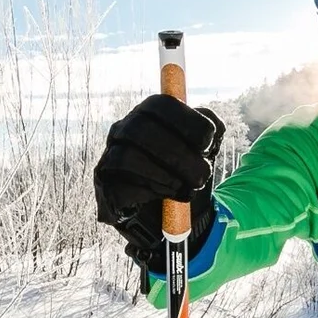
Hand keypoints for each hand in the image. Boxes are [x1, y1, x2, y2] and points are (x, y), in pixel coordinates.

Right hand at [93, 95, 224, 269]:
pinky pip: (121, 186)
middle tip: (201, 177)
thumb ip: (212, 132)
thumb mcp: (205, 150)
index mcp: (148, 114)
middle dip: (178, 156)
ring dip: (163, 176)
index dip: (188, 122)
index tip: (208, 145)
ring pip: (127, 157)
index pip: (160, 104)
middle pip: (141, 129)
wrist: (165, 213)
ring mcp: (109, 157)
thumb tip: (212, 130)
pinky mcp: (105, 186)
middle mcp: (123, 130)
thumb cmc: (185, 172)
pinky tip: (164, 197)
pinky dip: (148, 193)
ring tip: (184, 190)